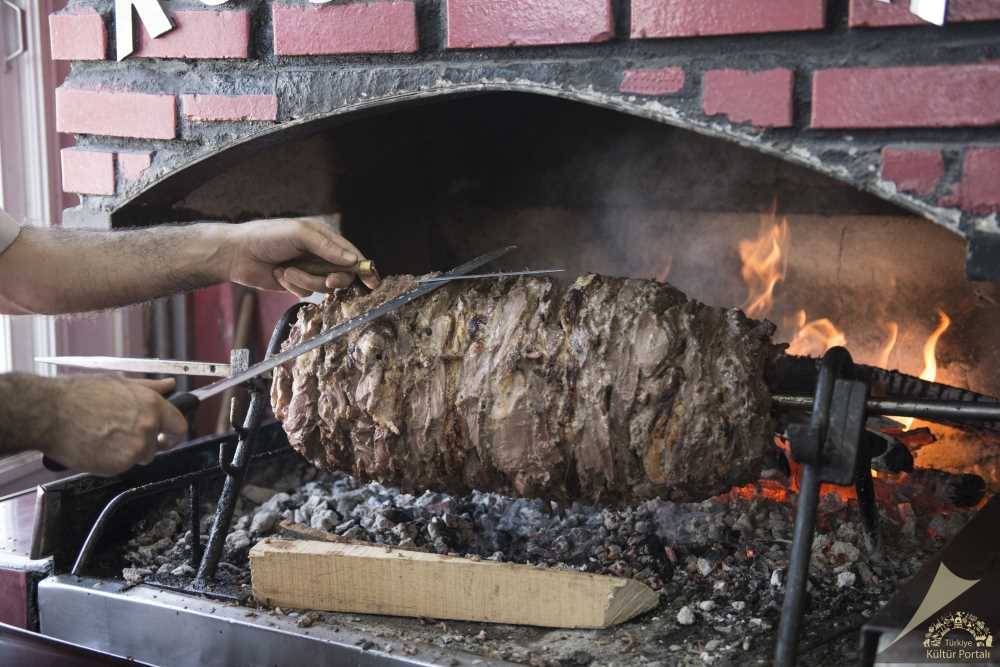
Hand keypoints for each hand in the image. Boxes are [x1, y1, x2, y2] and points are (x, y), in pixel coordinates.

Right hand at [39, 376, 187, 475]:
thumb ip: (149, 388)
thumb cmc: (79, 395)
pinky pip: (120, 467)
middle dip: (143, 443)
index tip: (167, 437)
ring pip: (138, 457)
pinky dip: (109, 461)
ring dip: (125, 452)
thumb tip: (169, 386)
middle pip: (156, 446)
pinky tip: (94, 446)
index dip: (174, 434)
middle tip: (119, 434)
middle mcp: (148, 427)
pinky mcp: (117, 466)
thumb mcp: (119, 383)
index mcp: (152, 405)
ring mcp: (134, 448)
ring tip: (102, 436)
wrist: (49, 412)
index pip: (180, 427)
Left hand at [221, 214, 379, 297]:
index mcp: (324, 238)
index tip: (373, 282)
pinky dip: (295, 286)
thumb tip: (353, 260)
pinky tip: (281, 276)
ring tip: (288, 271)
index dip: (364, 268)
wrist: (237, 253)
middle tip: (329, 281)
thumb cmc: (267, 236)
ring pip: (323, 286)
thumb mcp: (300, 234)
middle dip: (334, 279)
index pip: (351, 254)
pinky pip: (307, 293)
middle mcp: (319, 255)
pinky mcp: (297, 284)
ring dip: (306, 281)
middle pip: (342, 274)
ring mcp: (309, 270)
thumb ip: (328, 247)